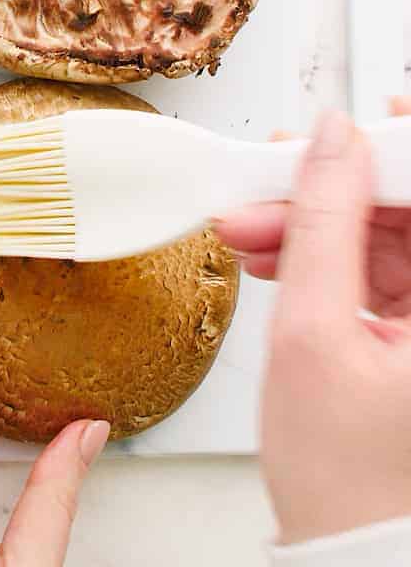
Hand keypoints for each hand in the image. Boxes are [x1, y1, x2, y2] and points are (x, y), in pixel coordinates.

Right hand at [216, 108, 410, 544]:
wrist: (348, 553)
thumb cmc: (347, 484)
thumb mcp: (313, 337)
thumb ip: (322, 225)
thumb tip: (329, 141)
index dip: (399, 147)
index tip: (350, 124)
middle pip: (410, 208)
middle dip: (334, 189)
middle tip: (266, 183)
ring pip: (391, 232)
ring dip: (319, 222)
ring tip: (252, 231)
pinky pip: (379, 264)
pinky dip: (327, 255)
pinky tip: (279, 255)